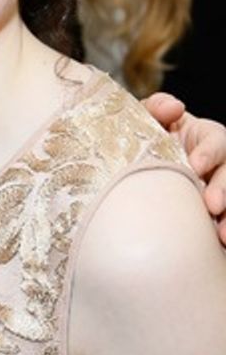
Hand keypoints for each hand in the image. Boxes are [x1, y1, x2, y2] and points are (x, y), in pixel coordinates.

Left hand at [143, 92, 225, 243]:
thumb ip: (157, 108)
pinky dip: (224, 236)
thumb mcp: (148, 121)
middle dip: (224, 189)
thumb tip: (174, 107)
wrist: (137, 175)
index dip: (210, 153)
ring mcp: (219, 190)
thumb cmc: (147, 143)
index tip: (196, 166)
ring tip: (223, 236)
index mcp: (207, 140)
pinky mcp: (216, 216)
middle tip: (213, 205)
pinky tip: (221, 247)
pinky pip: (224, 222)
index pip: (217, 142)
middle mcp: (220, 166)